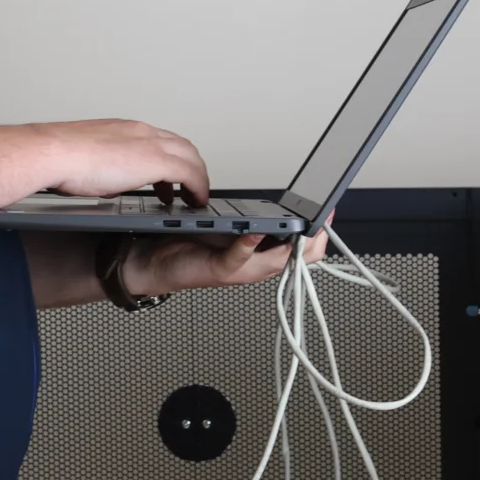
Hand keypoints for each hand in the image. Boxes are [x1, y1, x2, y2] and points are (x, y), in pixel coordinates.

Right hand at [42, 119, 208, 204]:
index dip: (172, 157)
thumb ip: (106, 167)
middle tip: (189, 186)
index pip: (160, 139)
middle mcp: (142, 132)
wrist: (55, 153)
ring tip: (193, 196)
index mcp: (126, 130)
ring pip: (190, 156)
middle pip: (182, 146)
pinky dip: (197, 186)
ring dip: (196, 176)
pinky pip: (189, 173)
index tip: (171, 174)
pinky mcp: (156, 161)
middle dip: (190, 167)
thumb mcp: (90, 159)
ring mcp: (150, 144)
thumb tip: (109, 182)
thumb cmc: (61, 157)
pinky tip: (195, 200)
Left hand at [126, 227, 331, 297]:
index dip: (320, 232)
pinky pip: (240, 259)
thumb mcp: (227, 231)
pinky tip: (254, 231)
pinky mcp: (220, 271)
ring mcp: (241, 270)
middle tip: (321, 219)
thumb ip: (251, 223)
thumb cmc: (187, 245)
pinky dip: (249, 245)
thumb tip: (271, 209)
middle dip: (316, 239)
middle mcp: (256, 264)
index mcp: (260, 253)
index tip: (328, 212)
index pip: (303, 248)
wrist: (151, 262)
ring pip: (278, 262)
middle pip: (301, 259)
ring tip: (300, 226)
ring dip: (291, 245)